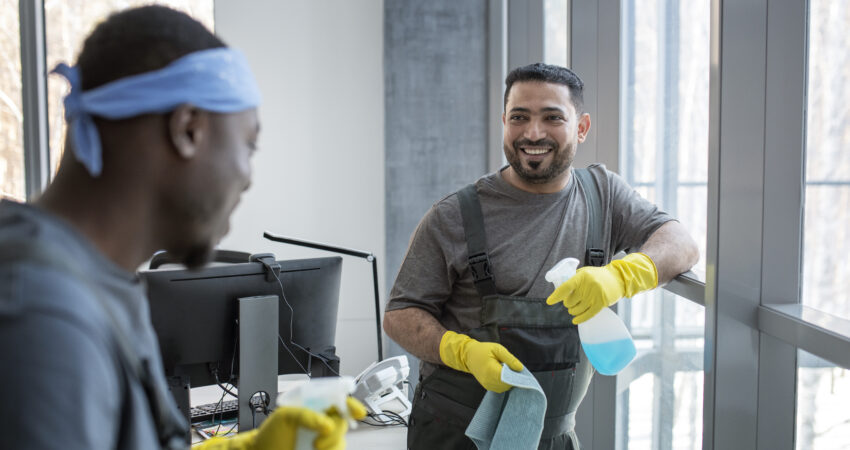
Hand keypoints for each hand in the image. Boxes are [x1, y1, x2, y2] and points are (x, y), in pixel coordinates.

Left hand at [197, 396, 366, 449]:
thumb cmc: (270, 434)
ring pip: (341, 441)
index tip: (357, 412)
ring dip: (331, 446)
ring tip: (314, 448)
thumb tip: (326, 424)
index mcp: (315, 407)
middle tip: (318, 440)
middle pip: (343, 422)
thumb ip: (306, 414)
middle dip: (335, 432)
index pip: (339, 400)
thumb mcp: (284, 416)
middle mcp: (322, 422)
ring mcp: (323, 440)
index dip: (351, 404)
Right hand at [439, 330, 523, 392]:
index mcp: (491, 370)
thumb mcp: (498, 349)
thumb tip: (520, 368)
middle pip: (507, 384)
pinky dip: (504, 383)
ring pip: (504, 388)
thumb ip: (509, 359)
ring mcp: (487, 385)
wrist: (468, 355)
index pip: (509, 379)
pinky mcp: (487, 386)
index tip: (520, 370)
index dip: (517, 376)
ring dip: (509, 381)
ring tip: (506, 370)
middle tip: (513, 367)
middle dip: (513, 378)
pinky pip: (500, 388)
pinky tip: (502, 374)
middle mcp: (489, 380)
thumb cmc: (483, 350)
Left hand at [545, 252, 657, 323]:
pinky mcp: (601, 303)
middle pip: (570, 301)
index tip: (550, 301)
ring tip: (574, 308)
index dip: (556, 296)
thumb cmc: (598, 275)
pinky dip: (580, 319)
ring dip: (573, 311)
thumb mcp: (584, 273)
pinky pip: (588, 314)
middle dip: (568, 303)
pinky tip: (575, 320)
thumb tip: (559, 291)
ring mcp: (595, 295)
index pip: (565, 287)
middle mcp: (588, 285)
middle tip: (571, 301)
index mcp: (582, 276)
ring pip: (577, 309)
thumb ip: (573, 280)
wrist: (618, 278)